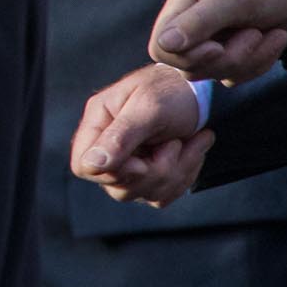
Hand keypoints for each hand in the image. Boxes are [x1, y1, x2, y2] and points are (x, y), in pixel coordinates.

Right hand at [71, 63, 215, 206]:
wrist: (202, 91)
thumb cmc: (172, 90)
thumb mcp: (148, 108)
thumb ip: (120, 137)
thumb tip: (91, 163)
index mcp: (98, 123)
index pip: (83, 166)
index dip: (112, 173)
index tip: (142, 163)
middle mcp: (109, 145)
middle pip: (117, 187)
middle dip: (156, 172)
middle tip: (175, 144)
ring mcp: (130, 163)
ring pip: (144, 193)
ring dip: (177, 171)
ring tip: (189, 142)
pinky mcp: (151, 175)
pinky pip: (161, 196)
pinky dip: (184, 176)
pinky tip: (192, 151)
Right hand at [149, 0, 286, 82]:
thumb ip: (198, 20)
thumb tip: (164, 44)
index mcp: (184, 0)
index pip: (160, 45)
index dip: (186, 55)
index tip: (218, 47)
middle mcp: (193, 21)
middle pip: (188, 65)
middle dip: (228, 58)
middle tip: (254, 35)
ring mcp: (214, 37)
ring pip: (214, 72)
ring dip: (250, 59)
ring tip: (273, 34)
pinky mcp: (235, 50)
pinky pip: (236, 74)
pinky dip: (260, 63)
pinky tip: (277, 38)